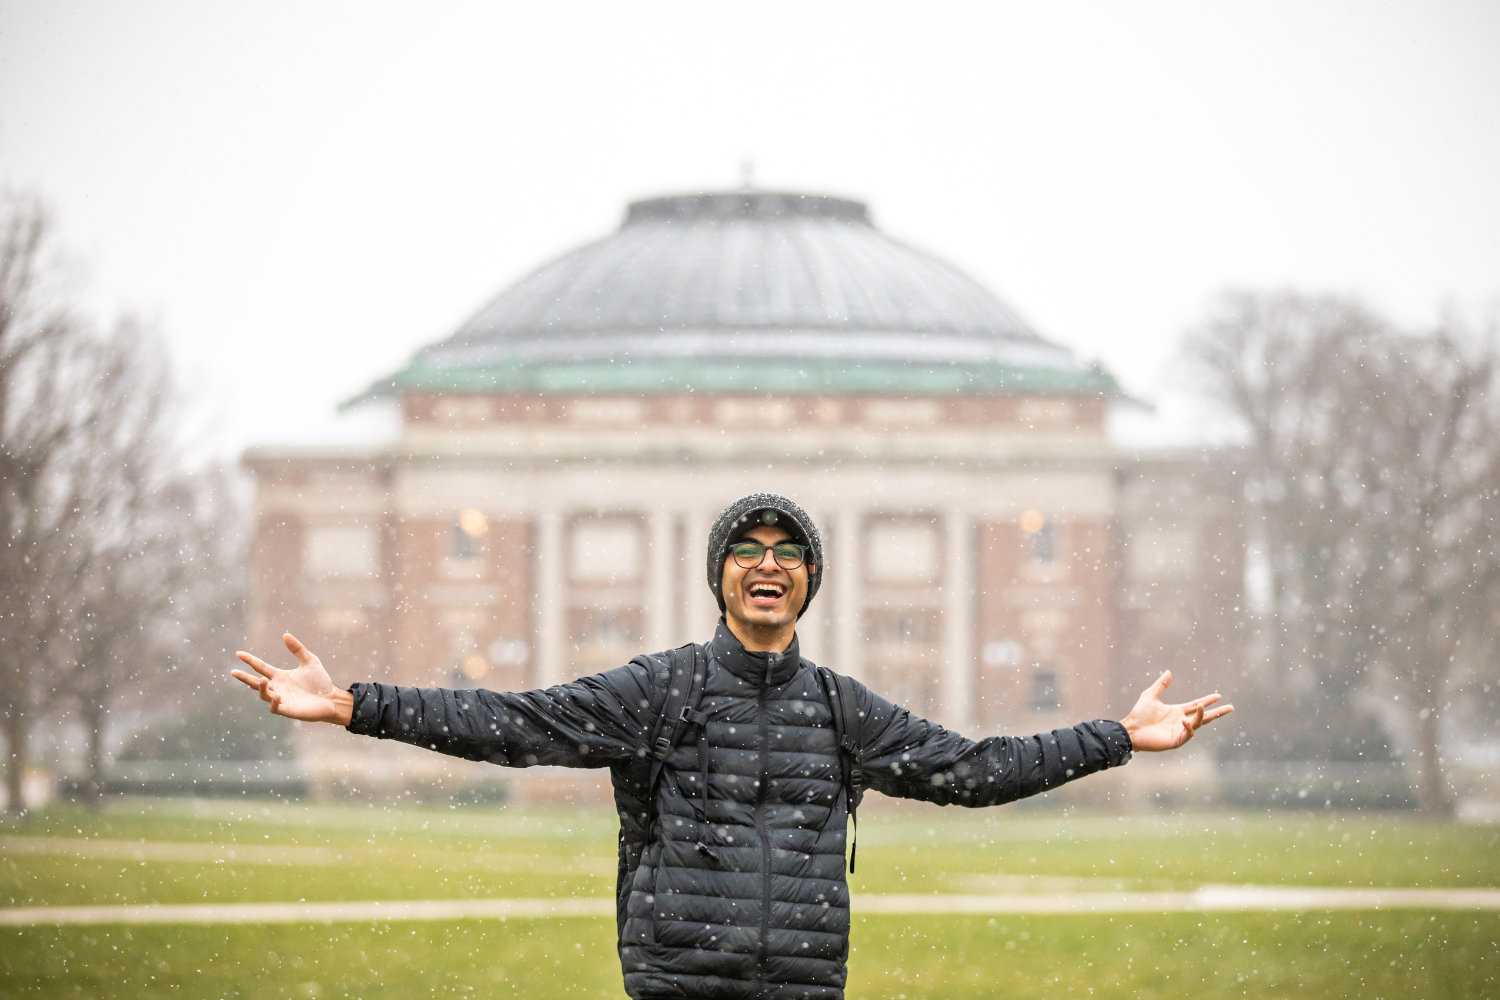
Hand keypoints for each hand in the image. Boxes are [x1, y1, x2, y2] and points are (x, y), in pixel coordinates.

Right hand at [232, 633, 352, 725]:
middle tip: (234, 672)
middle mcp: (277, 688)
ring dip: (261, 688)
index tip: (238, 653)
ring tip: (263, 680)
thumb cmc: (320, 682)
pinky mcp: (288, 710)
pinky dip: (274, 702)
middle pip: (255, 683)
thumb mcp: (310, 661)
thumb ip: (297, 649)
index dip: (250, 660)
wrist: (332, 698)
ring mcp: (281, 700)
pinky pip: (275, 708)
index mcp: (280, 676)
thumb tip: (285, 634)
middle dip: (244, 678)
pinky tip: (276, 695)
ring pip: (264, 695)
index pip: (260, 667)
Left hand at [1118, 671, 1232, 751]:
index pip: (1196, 705)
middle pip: (1204, 716)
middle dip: (1218, 712)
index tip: (1219, 696)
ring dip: (1202, 715)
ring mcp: (1180, 731)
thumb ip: (1161, 685)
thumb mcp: (1150, 695)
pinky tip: (1185, 720)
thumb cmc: (1139, 714)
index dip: (1208, 701)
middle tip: (1231, 707)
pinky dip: (1189, 727)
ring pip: (1197, 724)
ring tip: (1202, 706)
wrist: (1131, 729)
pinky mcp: (1176, 740)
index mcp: (1177, 711)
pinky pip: (1188, 734)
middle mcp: (1181, 721)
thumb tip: (1169, 671)